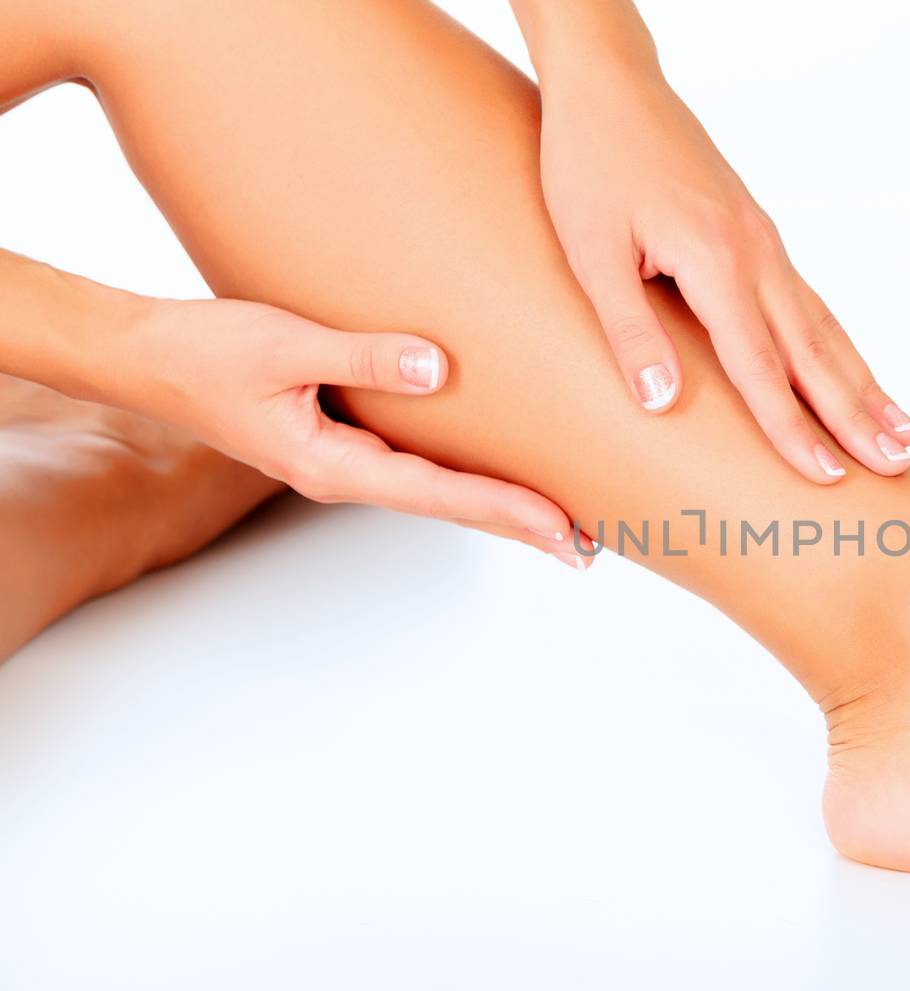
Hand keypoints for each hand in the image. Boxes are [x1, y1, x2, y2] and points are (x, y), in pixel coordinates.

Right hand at [132, 298, 587, 566]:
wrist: (141, 356)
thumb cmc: (201, 351)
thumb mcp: (282, 344)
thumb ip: (361, 354)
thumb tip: (438, 369)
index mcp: (333, 464)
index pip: (441, 494)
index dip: (507, 510)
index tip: (563, 527)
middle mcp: (344, 473)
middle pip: (450, 507)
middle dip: (519, 525)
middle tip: (588, 547)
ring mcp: (343, 461)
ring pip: (437, 491)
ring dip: (497, 506)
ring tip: (558, 522)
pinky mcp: (340, 439)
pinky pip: (416, 466)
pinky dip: (462, 477)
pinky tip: (492, 476)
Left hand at [534, 49, 909, 483]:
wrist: (612, 83)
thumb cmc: (592, 161)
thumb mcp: (590, 250)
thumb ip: (629, 329)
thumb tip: (661, 404)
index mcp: (716, 261)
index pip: (761, 366)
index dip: (792, 429)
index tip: (824, 477)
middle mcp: (756, 254)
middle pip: (816, 353)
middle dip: (857, 416)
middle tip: (897, 468)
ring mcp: (765, 243)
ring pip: (825, 328)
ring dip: (865, 384)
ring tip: (905, 432)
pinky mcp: (759, 236)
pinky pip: (811, 304)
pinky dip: (840, 346)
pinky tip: (855, 370)